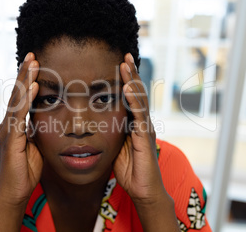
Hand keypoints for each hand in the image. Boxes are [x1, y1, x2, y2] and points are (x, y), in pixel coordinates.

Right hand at [0, 52, 42, 206]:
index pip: (21, 97)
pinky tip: (33, 88)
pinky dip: (26, 101)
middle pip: (17, 94)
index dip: (27, 79)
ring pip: (17, 100)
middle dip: (25, 73)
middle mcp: (8, 124)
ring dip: (25, 81)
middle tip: (33, 55)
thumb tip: (45, 117)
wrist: (15, 192)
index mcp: (14, 124)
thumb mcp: (34, 144)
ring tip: (33, 63)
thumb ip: (36, 129)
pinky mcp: (11, 140)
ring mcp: (8, 131)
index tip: (35, 63)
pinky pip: (20, 117)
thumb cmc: (26, 170)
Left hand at [113, 53, 166, 204]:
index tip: (119, 63)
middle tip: (125, 55)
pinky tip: (129, 89)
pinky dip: (135, 101)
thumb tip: (99, 122)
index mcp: (135, 123)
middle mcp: (143, 122)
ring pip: (140, 100)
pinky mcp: (146, 138)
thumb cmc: (130, 170)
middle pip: (138, 93)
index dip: (126, 80)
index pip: (131, 97)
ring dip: (133, 81)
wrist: (144, 191)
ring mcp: (146, 129)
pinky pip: (140, 116)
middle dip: (131, 74)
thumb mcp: (116, 146)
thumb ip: (112, 132)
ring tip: (127, 64)